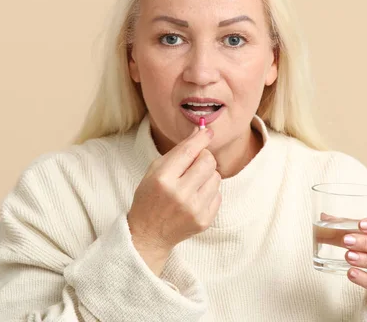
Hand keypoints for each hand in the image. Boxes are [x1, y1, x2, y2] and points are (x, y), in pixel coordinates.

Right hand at [127, 126, 221, 274]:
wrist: (148, 234)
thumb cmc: (150, 197)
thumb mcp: (155, 171)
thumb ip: (178, 151)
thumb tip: (202, 131)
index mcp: (163, 179)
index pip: (189, 151)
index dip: (201, 138)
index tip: (208, 132)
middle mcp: (180, 194)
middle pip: (208, 161)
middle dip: (204, 157)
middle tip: (195, 162)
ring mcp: (194, 209)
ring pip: (216, 177)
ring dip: (207, 175)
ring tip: (193, 183)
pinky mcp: (204, 221)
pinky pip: (218, 194)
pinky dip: (209, 192)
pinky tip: (195, 198)